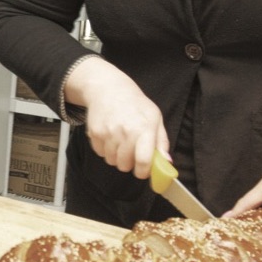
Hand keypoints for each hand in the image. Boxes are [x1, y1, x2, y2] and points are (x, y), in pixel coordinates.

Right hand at [66, 56, 167, 180]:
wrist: (108, 89)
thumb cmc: (135, 104)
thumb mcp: (155, 118)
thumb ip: (161, 141)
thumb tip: (166, 162)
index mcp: (144, 129)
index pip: (143, 161)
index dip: (143, 172)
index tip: (143, 172)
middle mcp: (125, 132)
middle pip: (124, 165)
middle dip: (129, 164)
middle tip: (131, 153)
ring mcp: (108, 133)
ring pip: (111, 161)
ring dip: (116, 157)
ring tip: (119, 142)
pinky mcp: (95, 133)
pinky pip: (100, 153)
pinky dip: (105, 149)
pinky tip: (109, 136)